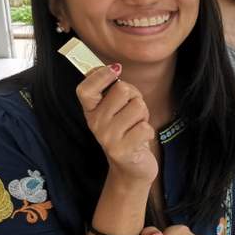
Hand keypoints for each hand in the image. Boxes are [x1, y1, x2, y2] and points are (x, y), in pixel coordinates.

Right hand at [75, 64, 157, 184]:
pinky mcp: (122, 150)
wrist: (131, 167)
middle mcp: (95, 123)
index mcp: (90, 110)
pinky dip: (149, 131)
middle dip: (136, 97)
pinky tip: (140, 139)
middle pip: (122, 91)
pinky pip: (145, 127)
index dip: (100, 75)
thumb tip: (113, 67)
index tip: (115, 69)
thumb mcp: (116, 109)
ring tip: (136, 126)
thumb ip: (113, 90)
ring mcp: (107, 137)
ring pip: (137, 106)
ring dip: (143, 115)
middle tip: (133, 111)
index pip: (85, 89)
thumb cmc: (127, 131)